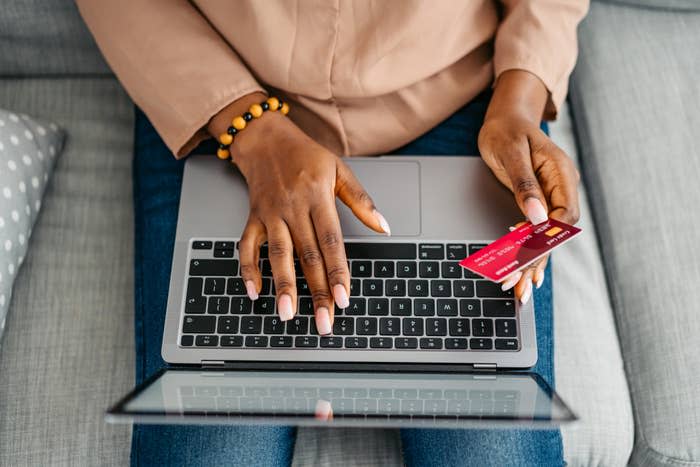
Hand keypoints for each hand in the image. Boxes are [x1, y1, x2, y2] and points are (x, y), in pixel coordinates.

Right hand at [208, 93, 389, 334]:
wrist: (265, 139)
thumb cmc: (305, 155)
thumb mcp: (340, 170)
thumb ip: (361, 201)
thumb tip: (385, 227)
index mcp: (318, 198)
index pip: (331, 242)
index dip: (338, 272)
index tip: (344, 298)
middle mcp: (293, 208)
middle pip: (307, 256)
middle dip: (317, 291)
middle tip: (325, 321)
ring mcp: (270, 215)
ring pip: (277, 255)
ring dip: (283, 286)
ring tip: (288, 314)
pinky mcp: (253, 218)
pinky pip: (247, 247)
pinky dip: (248, 270)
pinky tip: (255, 293)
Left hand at [478, 71, 579, 302]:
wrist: (504, 118)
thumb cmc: (506, 130)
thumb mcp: (511, 153)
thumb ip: (524, 184)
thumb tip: (536, 216)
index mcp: (561, 174)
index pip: (563, 215)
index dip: (546, 238)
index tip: (527, 256)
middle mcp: (561, 187)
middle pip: (556, 232)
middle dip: (538, 259)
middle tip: (519, 284)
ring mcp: (551, 196)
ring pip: (547, 236)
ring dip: (533, 262)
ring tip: (520, 288)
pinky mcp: (538, 202)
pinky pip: (537, 231)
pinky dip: (529, 252)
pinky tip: (526, 274)